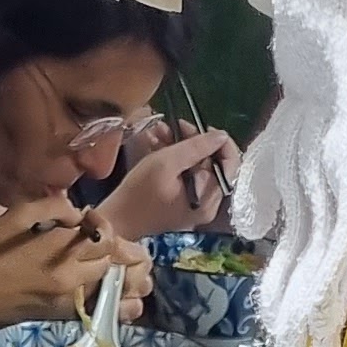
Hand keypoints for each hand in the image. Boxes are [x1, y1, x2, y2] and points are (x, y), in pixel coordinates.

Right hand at [0, 203, 147, 334]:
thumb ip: (55, 207)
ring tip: (129, 274)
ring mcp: (68, 301)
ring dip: (122, 279)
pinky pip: (100, 309)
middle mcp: (71, 277)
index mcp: (60, 248)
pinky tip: (122, 298)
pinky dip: (116, 303)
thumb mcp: (18, 214)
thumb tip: (79, 213)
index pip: (106, 236)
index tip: (91, 222)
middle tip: (112, 247)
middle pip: (113, 263)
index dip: (104, 227)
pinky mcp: (61, 317)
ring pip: (112, 288)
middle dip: (117, 252)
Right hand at [93, 124, 236, 240]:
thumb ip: (196, 147)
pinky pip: (187, 175)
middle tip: (175, 125)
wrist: (116, 221)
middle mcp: (208, 204)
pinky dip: (175, 159)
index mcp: (208, 198)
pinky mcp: (184, 203)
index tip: (200, 127)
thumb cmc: (138, 193)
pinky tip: (158, 143)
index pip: (230, 164)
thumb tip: (221, 135)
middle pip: (213, 163)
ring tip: (159, 131)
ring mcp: (196, 204)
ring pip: (198, 166)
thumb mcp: (166, 162)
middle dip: (194, 141)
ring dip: (181, 146)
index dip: (219, 141)